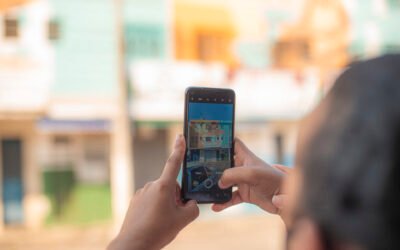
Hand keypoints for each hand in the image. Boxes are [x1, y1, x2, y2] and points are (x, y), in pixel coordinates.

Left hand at [108, 135, 198, 249]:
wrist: (133, 244)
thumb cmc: (158, 231)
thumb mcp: (183, 220)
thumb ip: (192, 208)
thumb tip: (191, 203)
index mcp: (163, 186)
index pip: (174, 162)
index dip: (179, 149)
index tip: (180, 136)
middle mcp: (151, 186)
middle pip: (171, 186)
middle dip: (176, 197)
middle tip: (176, 214)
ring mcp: (141, 193)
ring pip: (161, 194)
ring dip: (166, 203)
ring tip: (164, 222)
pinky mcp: (135, 201)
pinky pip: (151, 200)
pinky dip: (156, 208)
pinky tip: (154, 222)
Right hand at [212, 138, 287, 213]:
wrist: (285, 198)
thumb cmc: (272, 179)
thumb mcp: (251, 173)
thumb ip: (233, 175)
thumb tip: (219, 183)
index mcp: (245, 157)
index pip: (233, 144)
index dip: (223, 141)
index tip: (210, 141)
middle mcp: (243, 168)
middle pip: (225, 163)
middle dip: (213, 166)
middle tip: (200, 168)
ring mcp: (243, 182)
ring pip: (225, 182)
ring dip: (216, 186)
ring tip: (205, 189)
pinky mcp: (245, 195)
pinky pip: (230, 198)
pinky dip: (223, 202)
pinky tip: (215, 206)